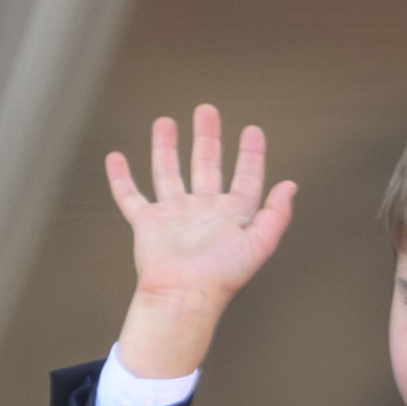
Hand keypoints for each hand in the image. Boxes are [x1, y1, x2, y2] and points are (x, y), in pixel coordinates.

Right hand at [107, 104, 296, 378]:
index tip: (253, 131)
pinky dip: (120, 178)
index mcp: (231, 217)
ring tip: (165, 121)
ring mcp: (174, 216)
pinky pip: (130, 196)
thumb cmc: (222, 276)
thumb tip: (291, 186)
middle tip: (207, 110)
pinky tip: (116, 157)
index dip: (251, 156)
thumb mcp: (259, 244)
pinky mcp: (147, 223)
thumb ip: (276, 215)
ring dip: (165, 147)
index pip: (245, 180)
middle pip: (206, 166)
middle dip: (207, 138)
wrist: (183, 295)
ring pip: (168, 173)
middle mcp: (203, 212)